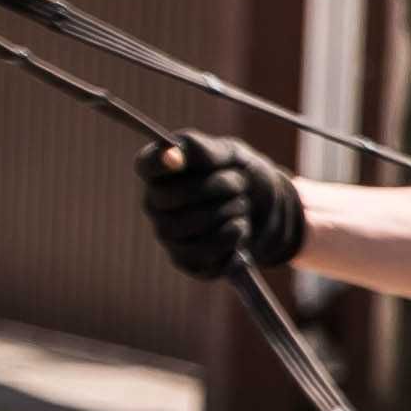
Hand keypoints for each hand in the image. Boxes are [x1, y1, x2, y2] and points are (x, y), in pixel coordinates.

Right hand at [140, 136, 300, 280]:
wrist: (263, 209)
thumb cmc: (237, 174)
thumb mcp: (228, 153)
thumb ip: (201, 149)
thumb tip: (172, 153)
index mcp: (160, 173)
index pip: (146, 165)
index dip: (158, 162)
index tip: (178, 159)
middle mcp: (155, 205)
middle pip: (174, 197)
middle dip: (218, 187)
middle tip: (238, 183)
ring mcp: (168, 235)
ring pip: (190, 226)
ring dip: (229, 214)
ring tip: (241, 206)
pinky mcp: (187, 261)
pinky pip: (206, 255)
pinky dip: (231, 241)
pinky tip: (239, 230)